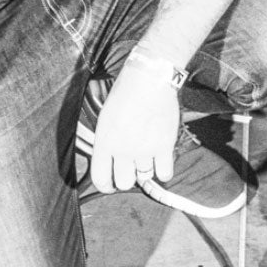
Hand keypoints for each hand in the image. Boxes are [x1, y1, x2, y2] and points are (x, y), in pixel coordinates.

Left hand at [84, 59, 186, 194]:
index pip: (101, 179)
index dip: (106, 186)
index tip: (111, 186)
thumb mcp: (105, 118)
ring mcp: (145, 149)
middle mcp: (123, 150)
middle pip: (125, 183)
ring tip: (146, 158)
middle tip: (131, 169)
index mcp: (105, 142)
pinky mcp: (165, 146)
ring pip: (145, 177)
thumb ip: (106, 142)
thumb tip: (109, 160)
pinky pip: (165, 173)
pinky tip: (161, 162)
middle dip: (127, 178)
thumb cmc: (125, 94)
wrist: (149, 79)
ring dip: (145, 170)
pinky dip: (163, 171)